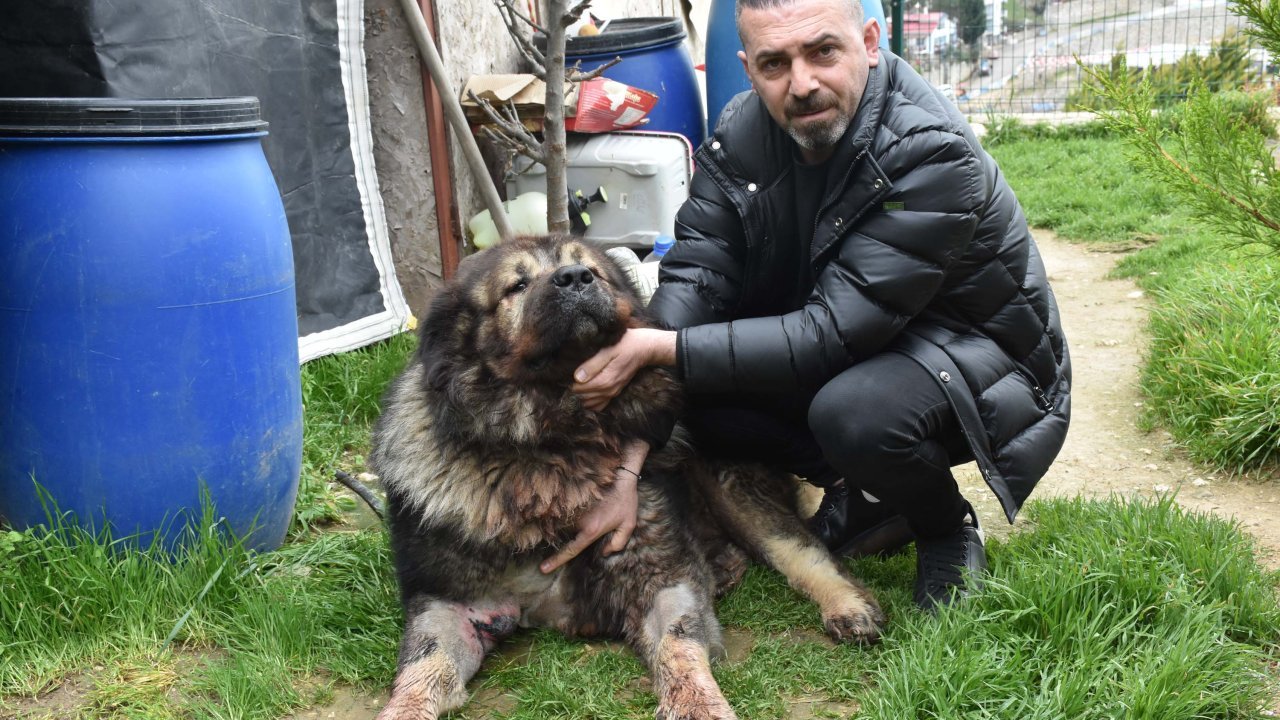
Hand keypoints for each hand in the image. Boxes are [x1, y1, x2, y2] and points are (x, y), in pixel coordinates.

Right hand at [540, 442, 647, 572]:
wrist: (619, 474)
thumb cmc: (626, 500)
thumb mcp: (629, 524)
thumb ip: (618, 542)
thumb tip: (604, 553)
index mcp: (591, 530)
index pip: (571, 549)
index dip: (556, 561)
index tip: (543, 569)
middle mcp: (579, 520)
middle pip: (564, 534)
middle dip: (568, 533)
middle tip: (587, 521)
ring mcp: (573, 507)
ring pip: (562, 521)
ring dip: (565, 520)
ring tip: (585, 512)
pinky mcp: (571, 496)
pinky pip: (563, 509)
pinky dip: (565, 510)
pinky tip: (581, 506)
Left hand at [573, 328, 675, 410]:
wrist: (645, 348)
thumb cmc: (626, 344)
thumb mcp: (608, 350)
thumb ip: (593, 364)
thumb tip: (577, 377)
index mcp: (605, 381)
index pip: (579, 389)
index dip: (568, 383)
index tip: (561, 375)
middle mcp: (609, 391)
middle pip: (583, 398)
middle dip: (572, 391)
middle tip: (564, 379)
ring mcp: (612, 393)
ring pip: (590, 404)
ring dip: (580, 397)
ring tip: (572, 384)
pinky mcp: (615, 392)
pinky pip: (599, 405)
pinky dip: (590, 402)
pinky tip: (585, 392)